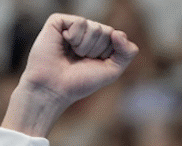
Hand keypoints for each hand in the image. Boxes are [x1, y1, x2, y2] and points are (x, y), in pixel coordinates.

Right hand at [2, 14, 137, 136]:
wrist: (54, 87)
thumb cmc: (81, 81)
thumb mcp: (112, 70)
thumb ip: (127, 52)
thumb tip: (117, 32)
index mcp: (101, 42)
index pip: (119, 37)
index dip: (110, 54)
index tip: (95, 64)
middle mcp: (88, 32)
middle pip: (108, 32)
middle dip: (97, 50)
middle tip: (81, 59)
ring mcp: (73, 26)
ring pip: (96, 27)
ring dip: (86, 47)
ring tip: (72, 53)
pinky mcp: (59, 21)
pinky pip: (80, 22)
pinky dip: (75, 37)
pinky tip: (64, 43)